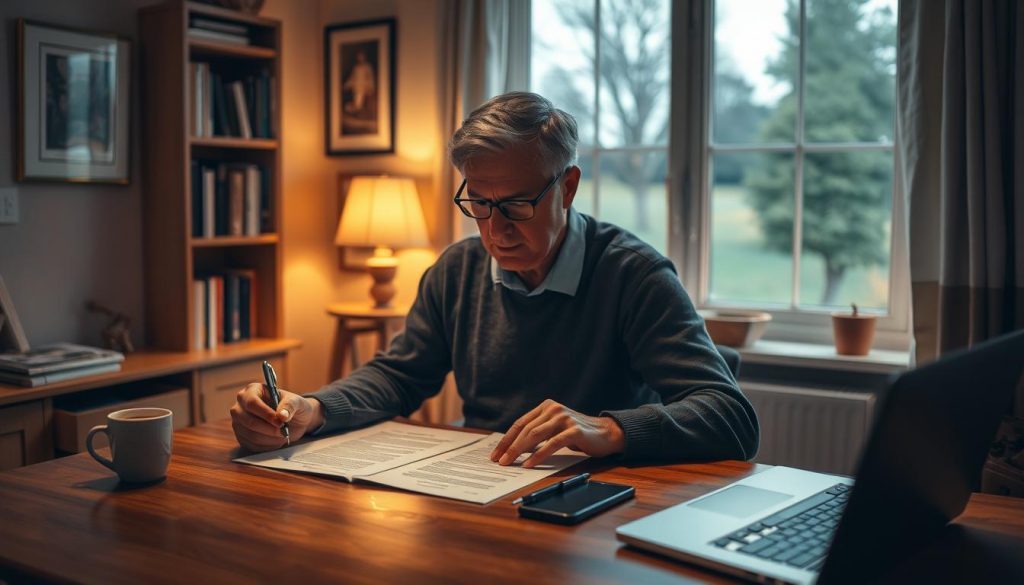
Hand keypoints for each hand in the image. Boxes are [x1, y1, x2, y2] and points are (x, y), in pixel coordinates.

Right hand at [230, 383, 324, 451]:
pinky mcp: (242, 437)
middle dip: (269, 429)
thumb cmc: (292, 407)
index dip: (266, 414)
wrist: (294, 420)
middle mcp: (240, 406)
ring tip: (283, 434)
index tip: (280, 421)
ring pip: (251, 435)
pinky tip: (277, 440)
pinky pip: (252, 445)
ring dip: (270, 438)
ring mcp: (239, 422)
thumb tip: (282, 415)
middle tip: (283, 431)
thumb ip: (290, 405)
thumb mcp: (296, 402)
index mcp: (252, 390)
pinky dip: (267, 446)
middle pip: (248, 421)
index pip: (252, 403)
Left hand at [489, 399, 625, 467]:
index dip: (506, 439)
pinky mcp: (574, 430)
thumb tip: (514, 450)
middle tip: (499, 461)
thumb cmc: (578, 434)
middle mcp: (553, 409)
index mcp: (546, 407)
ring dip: (519, 450)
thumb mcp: (555, 429)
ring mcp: (564, 418)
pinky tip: (529, 464)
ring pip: (535, 435)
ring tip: (509, 463)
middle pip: (525, 429)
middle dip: (509, 447)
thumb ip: (538, 433)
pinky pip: (552, 444)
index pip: (520, 424)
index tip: (496, 454)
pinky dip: (538, 455)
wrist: (606, 434)